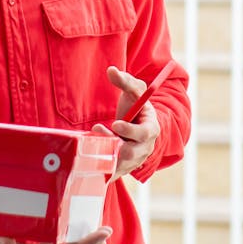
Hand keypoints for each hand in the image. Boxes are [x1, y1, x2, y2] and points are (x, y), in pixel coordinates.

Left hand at [94, 65, 161, 179]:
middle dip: (115, 145)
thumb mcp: (133, 92)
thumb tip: (111, 70)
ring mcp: (133, 161)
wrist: (134, 128)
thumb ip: (125, 81)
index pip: (144, 133)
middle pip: (132, 153)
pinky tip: (91, 158)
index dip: (131, 130)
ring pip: (119, 164)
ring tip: (94, 141)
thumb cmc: (135, 108)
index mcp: (150, 129)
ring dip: (105, 154)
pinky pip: (111, 173)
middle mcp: (144, 147)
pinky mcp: (122, 169)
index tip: (115, 124)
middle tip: (99, 131)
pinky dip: (101, 167)